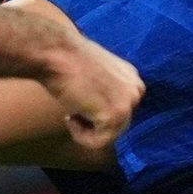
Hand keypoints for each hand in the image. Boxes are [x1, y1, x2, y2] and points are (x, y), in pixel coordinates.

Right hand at [41, 36, 145, 150]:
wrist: (56, 51)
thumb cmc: (67, 61)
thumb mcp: (95, 74)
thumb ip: (106, 91)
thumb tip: (101, 111)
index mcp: (133, 78)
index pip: (122, 111)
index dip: (97, 115)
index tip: (79, 104)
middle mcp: (136, 90)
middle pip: (118, 126)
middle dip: (93, 124)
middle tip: (73, 112)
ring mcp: (128, 103)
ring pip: (108, 136)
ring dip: (85, 131)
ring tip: (71, 113)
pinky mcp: (115, 115)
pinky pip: (98, 142)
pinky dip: (80, 136)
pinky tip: (70, 117)